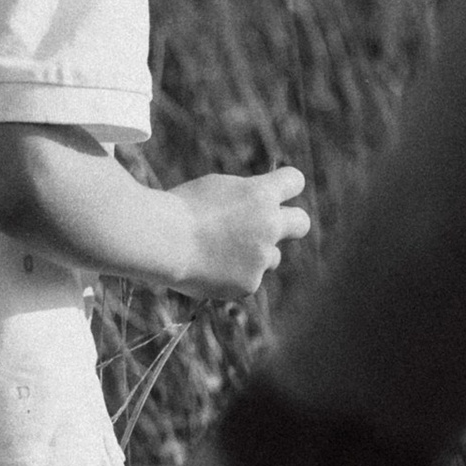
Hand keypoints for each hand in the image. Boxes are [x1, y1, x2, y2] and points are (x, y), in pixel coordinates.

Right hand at [169, 167, 309, 299]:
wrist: (163, 241)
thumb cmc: (180, 209)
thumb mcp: (216, 189)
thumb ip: (245, 199)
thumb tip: (259, 209)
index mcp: (261, 194)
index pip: (295, 181)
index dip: (284, 185)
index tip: (273, 190)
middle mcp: (269, 225)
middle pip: (302, 223)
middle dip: (291, 223)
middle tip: (270, 227)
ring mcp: (261, 257)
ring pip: (272, 257)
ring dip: (255, 254)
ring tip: (218, 250)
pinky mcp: (249, 284)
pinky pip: (247, 279)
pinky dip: (231, 276)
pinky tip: (207, 269)